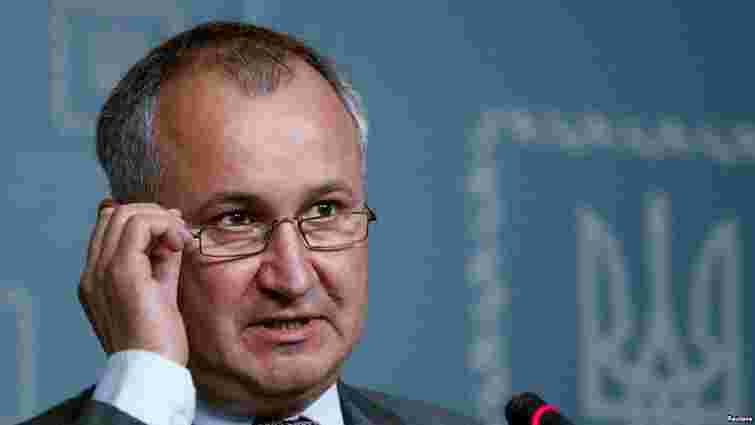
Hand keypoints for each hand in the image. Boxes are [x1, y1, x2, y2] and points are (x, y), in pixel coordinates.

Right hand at [78, 199, 195, 365]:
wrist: (152, 369)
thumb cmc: (158, 338)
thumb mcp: (160, 289)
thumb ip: (161, 259)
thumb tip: (171, 229)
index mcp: (96, 278)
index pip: (109, 226)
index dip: (144, 219)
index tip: (172, 230)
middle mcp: (92, 272)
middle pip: (116, 214)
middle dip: (154, 214)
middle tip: (180, 233)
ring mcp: (102, 271)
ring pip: (126, 214)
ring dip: (161, 218)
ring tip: (181, 239)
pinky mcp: (122, 272)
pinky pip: (139, 226)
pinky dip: (164, 225)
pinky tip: (179, 243)